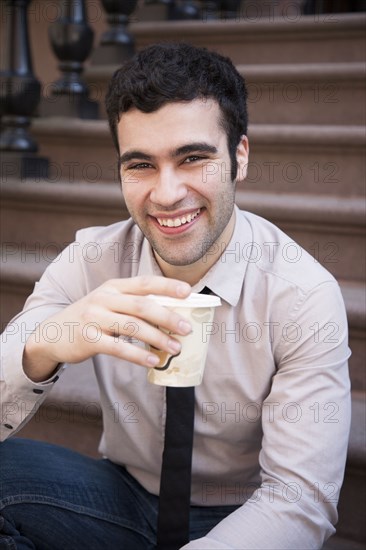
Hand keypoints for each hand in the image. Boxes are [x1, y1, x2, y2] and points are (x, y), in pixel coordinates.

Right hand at [23, 276, 191, 381]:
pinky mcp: (89, 339)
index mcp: (113, 287)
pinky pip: (119, 348)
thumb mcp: (108, 303)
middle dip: (168, 317)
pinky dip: (138, 355)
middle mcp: (104, 298)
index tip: (188, 291)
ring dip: (158, 338)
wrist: (53, 333)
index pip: (144, 283)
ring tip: (175, 348)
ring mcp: (95, 318)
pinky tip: (153, 361)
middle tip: (187, 328)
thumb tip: (172, 316)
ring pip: (133, 326)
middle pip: (142, 305)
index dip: (167, 286)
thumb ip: (133, 305)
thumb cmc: (91, 318)